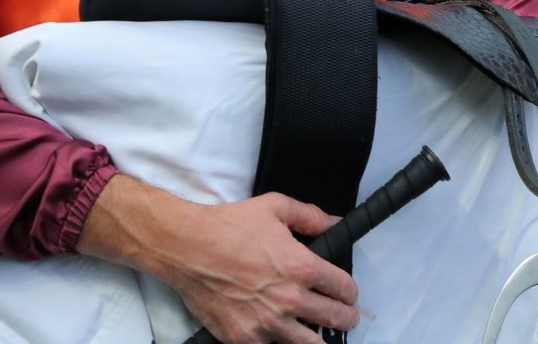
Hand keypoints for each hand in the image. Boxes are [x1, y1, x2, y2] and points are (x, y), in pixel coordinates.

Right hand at [81, 178, 357, 343]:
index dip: (350, 292)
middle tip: (346, 318)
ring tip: (320, 335)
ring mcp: (267, 323)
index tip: (348, 294)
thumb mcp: (274, 207)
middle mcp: (289, 299)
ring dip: (320, 339)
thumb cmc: (228, 226)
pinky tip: (281, 336)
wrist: (187, 248)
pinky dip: (280, 343)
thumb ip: (310, 216)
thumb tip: (335, 223)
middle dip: (346, 318)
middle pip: (335, 320)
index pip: (344, 288)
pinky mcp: (245, 338)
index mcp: (301, 266)